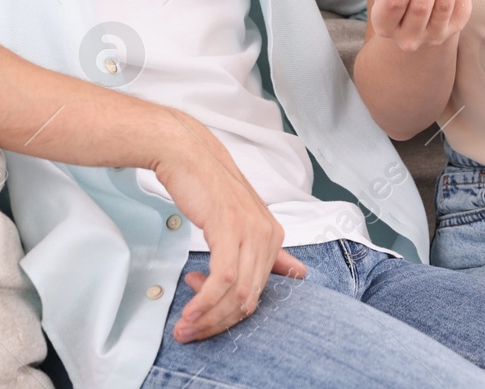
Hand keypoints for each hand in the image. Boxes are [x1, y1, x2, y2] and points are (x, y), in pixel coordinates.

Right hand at [150, 110, 306, 342]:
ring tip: (185, 326)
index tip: (203, 317)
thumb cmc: (208, 185)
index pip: (259, 291)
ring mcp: (251, 231)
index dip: (229, 312)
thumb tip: (298, 272)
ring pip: (238, 293)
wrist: (187, 154)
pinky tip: (190, 310)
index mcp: (274, 235)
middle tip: (190, 331)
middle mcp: (268, 234)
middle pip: (250, 298)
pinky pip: (224, 279)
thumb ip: (268, 250)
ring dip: (209, 317)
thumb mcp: (242, 219)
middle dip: (218, 323)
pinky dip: (206, 301)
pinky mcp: (230, 228)